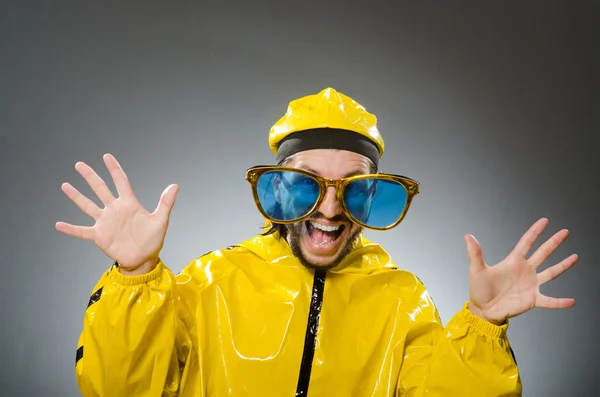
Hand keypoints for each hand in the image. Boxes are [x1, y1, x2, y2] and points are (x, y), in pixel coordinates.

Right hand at [56, 154, 178, 274]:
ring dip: (76, 196)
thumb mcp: (161, 220)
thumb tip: (175, 185)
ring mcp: (105, 222)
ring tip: (65, 185)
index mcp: (129, 204)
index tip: (106, 156)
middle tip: (80, 164)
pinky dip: (71, 229)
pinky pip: (82, 231)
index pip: (120, 181)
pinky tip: (59, 224)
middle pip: (100, 189)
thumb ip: (166, 202)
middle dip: (90, 176)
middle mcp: (114, 210)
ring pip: (88, 205)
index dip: (114, 169)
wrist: (144, 259)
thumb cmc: (152, 239)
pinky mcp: (99, 235)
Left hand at [465, 218, 576, 324]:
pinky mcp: (533, 299)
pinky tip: (572, 301)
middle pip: (542, 253)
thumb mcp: (477, 270)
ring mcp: (530, 285)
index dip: (535, 232)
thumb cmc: (479, 290)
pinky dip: (560, 302)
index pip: (526, 242)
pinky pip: (550, 301)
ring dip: (563, 265)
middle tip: (565, 232)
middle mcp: (525, 271)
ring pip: (551, 273)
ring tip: (575, 257)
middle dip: (553, 242)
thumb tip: (468, 236)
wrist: (483, 310)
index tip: (545, 221)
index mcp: (513, 262)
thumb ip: (475, 253)